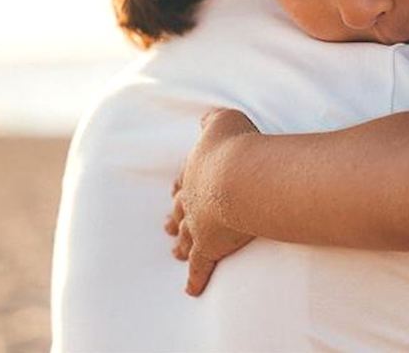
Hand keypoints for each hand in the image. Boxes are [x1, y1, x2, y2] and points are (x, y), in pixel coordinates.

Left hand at [164, 108, 259, 295]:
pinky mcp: (209, 247)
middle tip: (167, 225)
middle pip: (179, 210)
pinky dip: (195, 279)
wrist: (240, 176)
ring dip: (180, 244)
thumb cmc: (236, 146)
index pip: (184, 180)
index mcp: (195, 171)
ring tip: (174, 252)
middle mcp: (192, 199)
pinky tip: (191, 290)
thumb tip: (205, 118)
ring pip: (185, 238)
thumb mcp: (224, 120)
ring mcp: (198, 225)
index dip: (181, 186)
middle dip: (174, 217)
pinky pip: (199, 267)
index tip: (175, 191)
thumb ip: (213, 120)